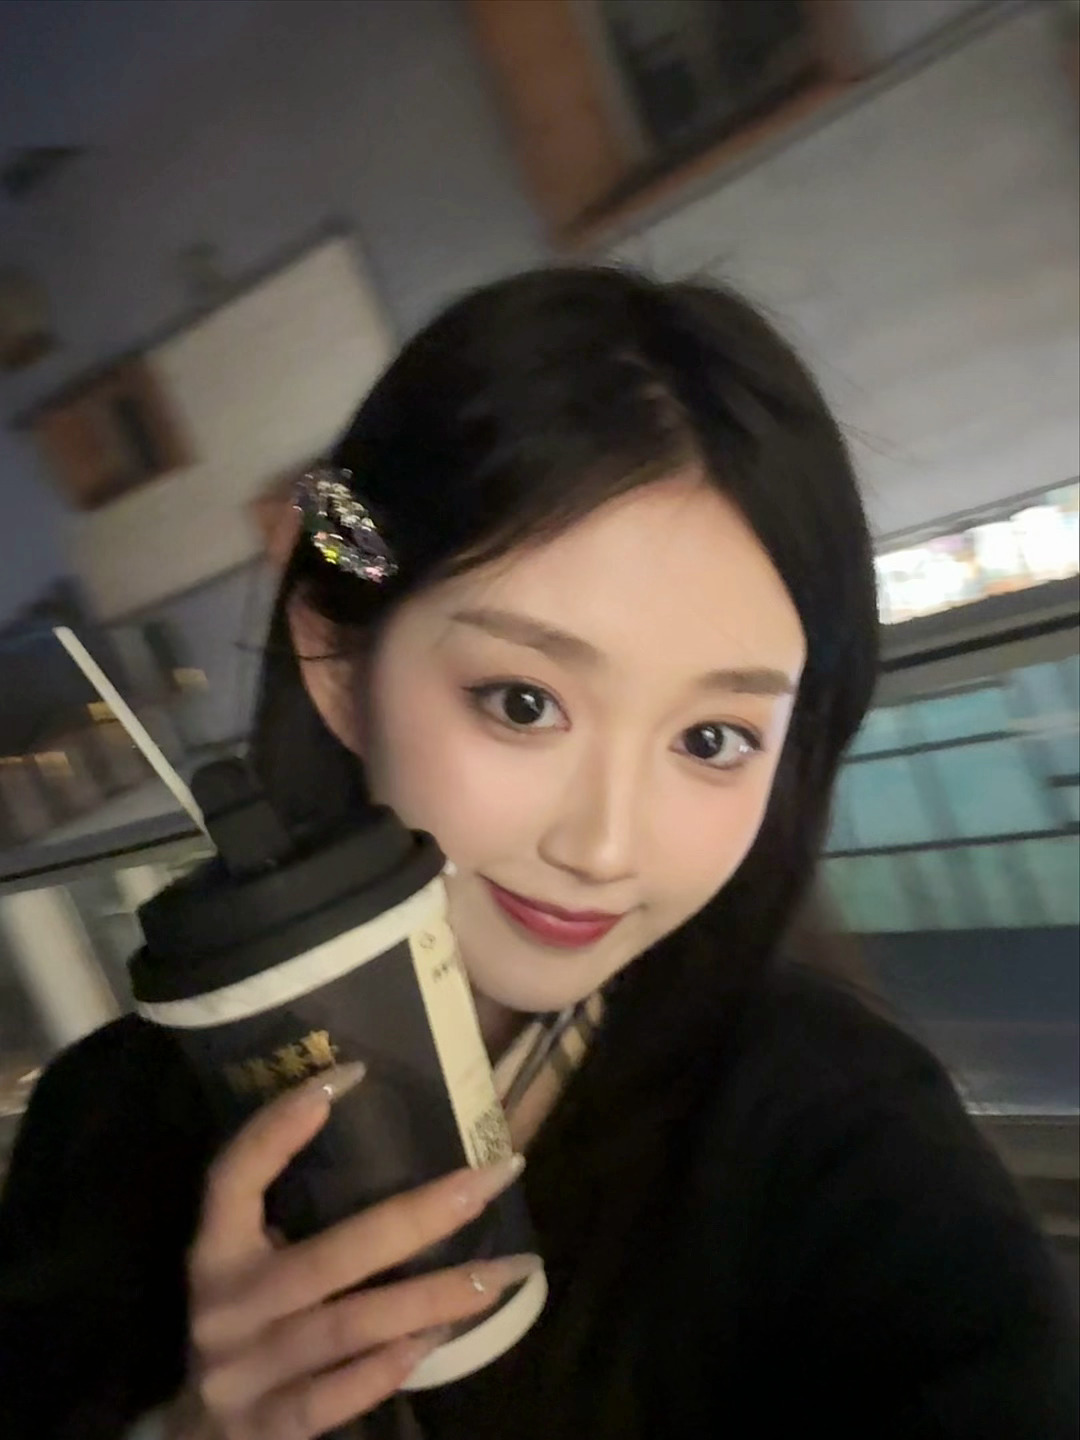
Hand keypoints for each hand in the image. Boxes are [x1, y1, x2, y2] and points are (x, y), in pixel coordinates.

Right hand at [166, 1063, 534, 1439]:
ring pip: (351, 1325)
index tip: (351, 1072)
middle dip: (422, 1215)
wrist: (192, 1438)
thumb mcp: (250, 1266)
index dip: (280, 1124)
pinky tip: (442, 1338)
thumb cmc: (246, 1325)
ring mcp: (244, 1373)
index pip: (234, 1175)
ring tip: (505, 1272)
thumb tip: (408, 1146)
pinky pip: (340, 1395)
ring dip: (436, 1296)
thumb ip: (299, 1218)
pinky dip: (393, 1365)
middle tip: (492, 1177)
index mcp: (214, 1253)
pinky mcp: (267, 1429)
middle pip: (332, 1256)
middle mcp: (225, 1308)